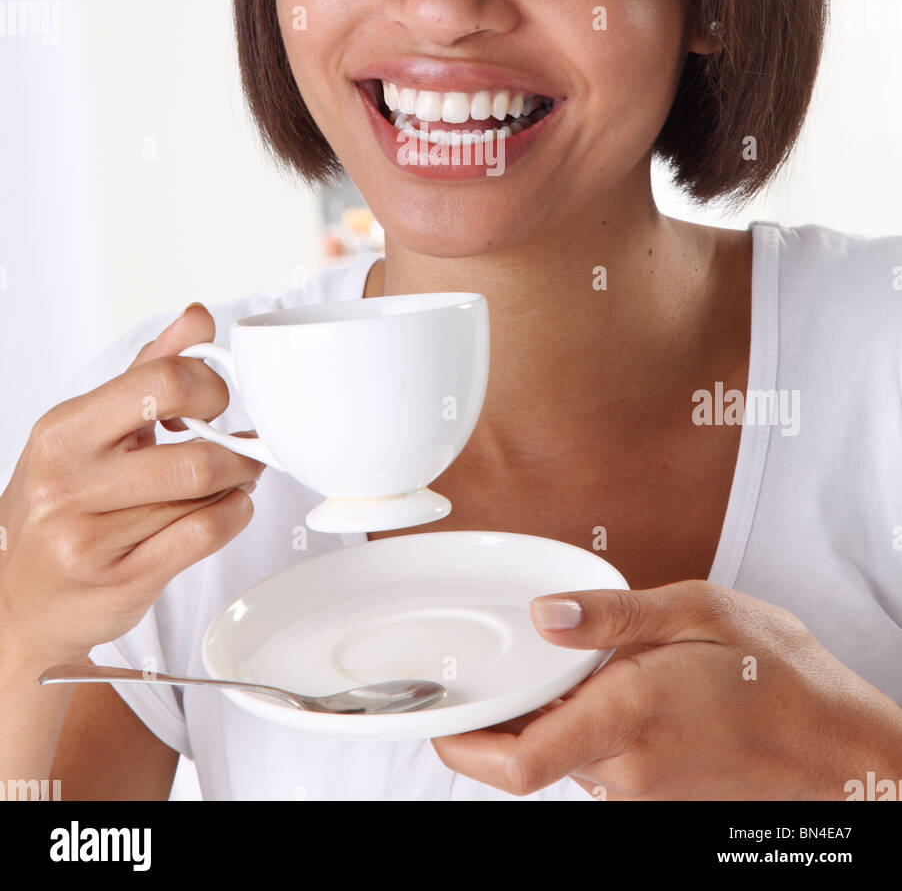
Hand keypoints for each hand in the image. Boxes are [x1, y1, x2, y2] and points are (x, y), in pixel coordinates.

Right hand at [0, 304, 265, 671]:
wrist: (20, 600)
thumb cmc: (60, 504)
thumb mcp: (87, 429)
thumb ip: (147, 369)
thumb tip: (197, 318)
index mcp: (63, 432)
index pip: (163, 382)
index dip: (209, 387)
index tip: (215, 402)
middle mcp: (70, 483)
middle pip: (193, 454)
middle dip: (236, 447)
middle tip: (243, 444)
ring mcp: (92, 537)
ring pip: (205, 497)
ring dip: (236, 483)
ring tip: (234, 476)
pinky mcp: (121, 580)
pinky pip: (204, 535)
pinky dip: (233, 515)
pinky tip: (227, 508)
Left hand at [431, 580, 901, 799]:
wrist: (839, 748)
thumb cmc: (781, 676)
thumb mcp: (700, 612)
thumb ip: (614, 615)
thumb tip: (546, 612)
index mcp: (628, 717)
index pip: (517, 761)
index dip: (463, 744)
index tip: (439, 714)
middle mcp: (625, 769)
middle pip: (531, 751)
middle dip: (516, 707)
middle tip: (524, 653)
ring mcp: (640, 794)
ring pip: (565, 756)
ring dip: (561, 713)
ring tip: (600, 660)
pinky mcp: (655, 800)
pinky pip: (600, 764)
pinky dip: (594, 727)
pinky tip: (630, 687)